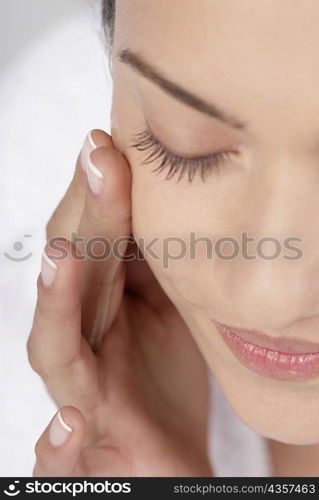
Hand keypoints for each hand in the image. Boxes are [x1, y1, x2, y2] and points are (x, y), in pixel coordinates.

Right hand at [28, 130, 211, 476]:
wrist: (166, 446)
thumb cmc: (161, 370)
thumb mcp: (166, 305)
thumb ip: (151, 261)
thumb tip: (153, 194)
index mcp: (96, 304)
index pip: (91, 242)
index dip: (99, 195)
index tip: (109, 144)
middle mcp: (80, 340)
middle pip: (74, 278)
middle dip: (86, 220)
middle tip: (99, 158)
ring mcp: (81, 395)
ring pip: (54, 351)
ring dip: (53, 304)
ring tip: (62, 260)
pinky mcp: (90, 453)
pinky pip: (61, 457)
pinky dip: (55, 447)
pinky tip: (66, 424)